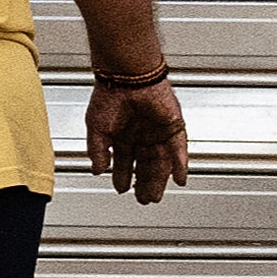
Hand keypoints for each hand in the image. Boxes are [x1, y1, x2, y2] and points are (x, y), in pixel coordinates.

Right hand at [90, 80, 189, 205]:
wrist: (127, 78)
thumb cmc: (109, 95)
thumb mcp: (96, 128)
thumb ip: (97, 151)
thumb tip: (97, 170)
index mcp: (122, 135)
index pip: (124, 161)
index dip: (122, 176)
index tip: (121, 189)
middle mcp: (141, 135)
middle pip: (144, 165)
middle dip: (143, 183)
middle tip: (143, 199)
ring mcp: (157, 132)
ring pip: (161, 161)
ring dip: (159, 179)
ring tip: (155, 195)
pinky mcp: (173, 127)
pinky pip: (178, 150)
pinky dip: (179, 165)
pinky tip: (179, 179)